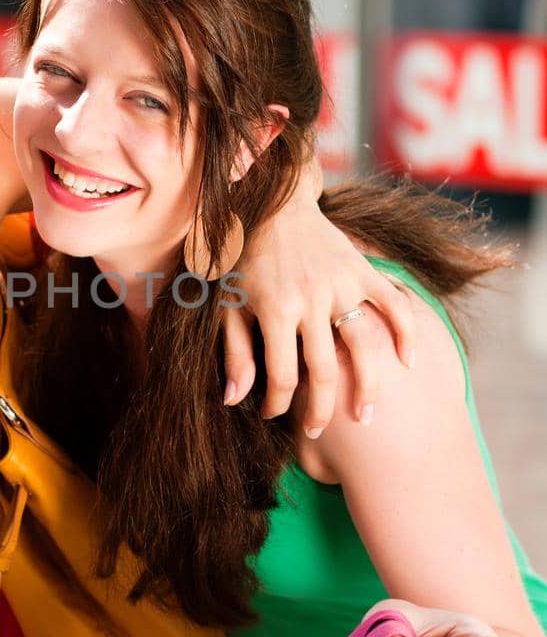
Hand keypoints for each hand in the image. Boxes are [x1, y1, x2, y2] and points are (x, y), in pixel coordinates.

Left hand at [224, 171, 416, 430]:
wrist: (271, 204)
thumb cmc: (244, 260)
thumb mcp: (228, 305)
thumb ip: (235, 353)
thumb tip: (234, 400)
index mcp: (274, 310)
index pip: (282, 376)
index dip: (278, 404)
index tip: (274, 415)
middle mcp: (311, 300)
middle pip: (324, 372)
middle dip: (321, 410)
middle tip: (317, 432)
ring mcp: (341, 285)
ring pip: (364, 346)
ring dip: (369, 386)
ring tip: (367, 416)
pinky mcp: (362, 271)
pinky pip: (394, 304)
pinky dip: (406, 332)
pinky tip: (408, 362)